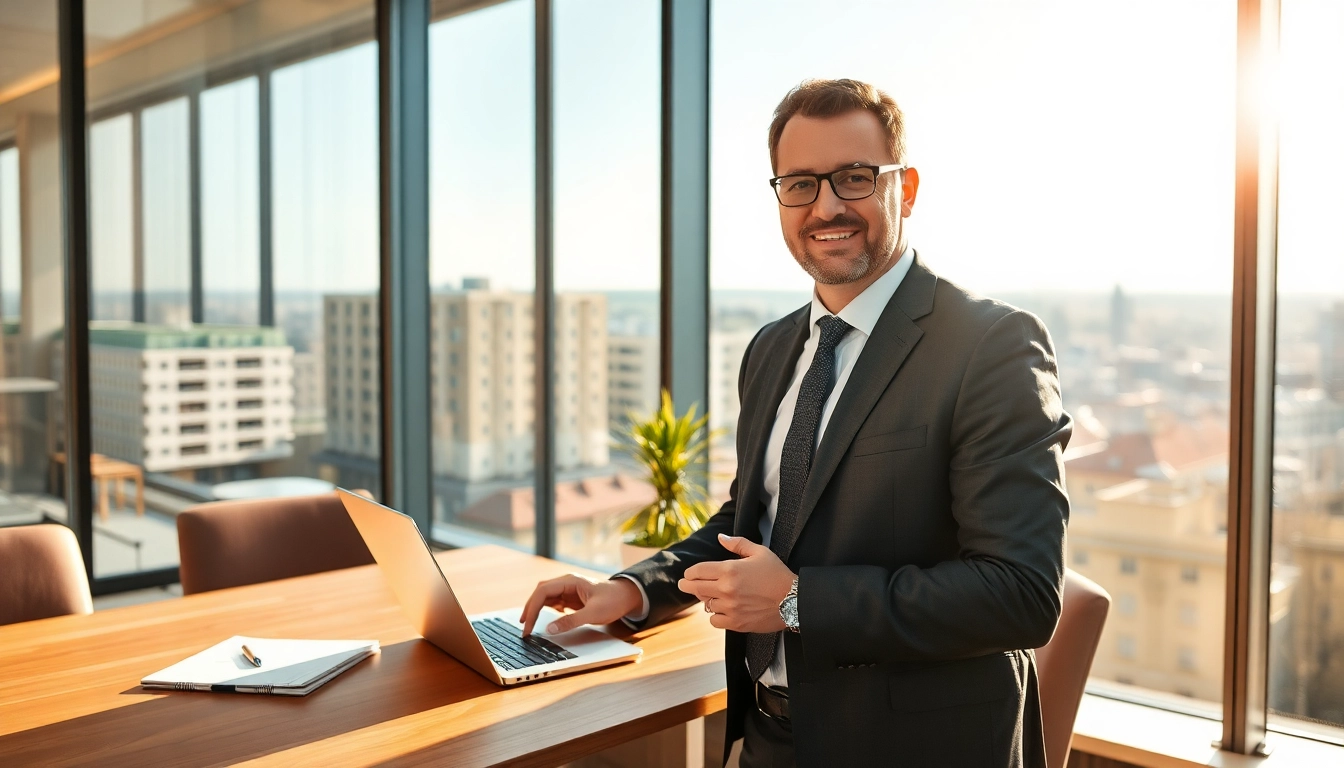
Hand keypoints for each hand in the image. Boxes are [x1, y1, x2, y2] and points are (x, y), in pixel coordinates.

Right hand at [519, 574, 642, 635]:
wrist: (627, 597)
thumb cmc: (613, 601)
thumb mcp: (593, 613)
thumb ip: (571, 621)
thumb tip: (549, 629)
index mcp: (570, 581)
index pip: (543, 591)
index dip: (532, 608)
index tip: (528, 625)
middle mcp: (567, 583)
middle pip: (540, 592)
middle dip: (530, 608)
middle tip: (524, 627)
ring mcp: (569, 589)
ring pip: (545, 597)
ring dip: (536, 609)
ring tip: (529, 624)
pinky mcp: (572, 597)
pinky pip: (553, 602)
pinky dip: (546, 610)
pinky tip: (546, 620)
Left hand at [678, 534, 794, 632]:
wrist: (793, 601)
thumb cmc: (777, 575)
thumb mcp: (760, 552)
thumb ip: (737, 544)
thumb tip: (720, 538)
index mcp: (730, 570)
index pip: (698, 570)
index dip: (690, 572)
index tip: (688, 574)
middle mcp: (726, 589)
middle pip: (695, 587)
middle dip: (687, 585)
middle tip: (684, 584)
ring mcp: (730, 607)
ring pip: (705, 604)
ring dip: (706, 599)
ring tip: (710, 595)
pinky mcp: (736, 622)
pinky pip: (714, 621)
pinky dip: (715, 616)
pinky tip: (721, 610)